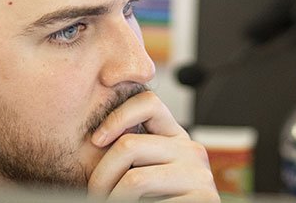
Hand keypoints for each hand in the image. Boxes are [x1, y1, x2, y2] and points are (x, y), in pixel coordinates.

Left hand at [86, 90, 216, 200]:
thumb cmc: (156, 200)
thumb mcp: (146, 172)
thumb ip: (134, 154)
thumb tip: (95, 138)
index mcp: (177, 138)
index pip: (147, 103)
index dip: (116, 116)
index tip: (95, 140)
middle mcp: (192, 151)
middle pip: (129, 145)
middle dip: (100, 174)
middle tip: (93, 194)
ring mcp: (199, 176)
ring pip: (135, 179)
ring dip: (112, 198)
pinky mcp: (202, 199)